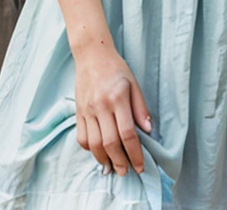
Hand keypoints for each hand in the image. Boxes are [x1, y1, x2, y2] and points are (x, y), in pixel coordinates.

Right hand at [74, 47, 151, 176]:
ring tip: (112, 167)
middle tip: (126, 172)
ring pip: (94, 144)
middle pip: (110, 143)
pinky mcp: (78, 111)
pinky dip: (90, 149)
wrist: (91, 54)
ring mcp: (87, 110)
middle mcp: (101, 106)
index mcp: (118, 98)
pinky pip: (81, 137)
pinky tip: (98, 152)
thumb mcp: (134, 83)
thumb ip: (141, 108)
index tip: (140, 166)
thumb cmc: (116, 68)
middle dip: (120, 162)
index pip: (128, 133)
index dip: (135, 154)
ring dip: (104, 160)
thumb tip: (148, 131)